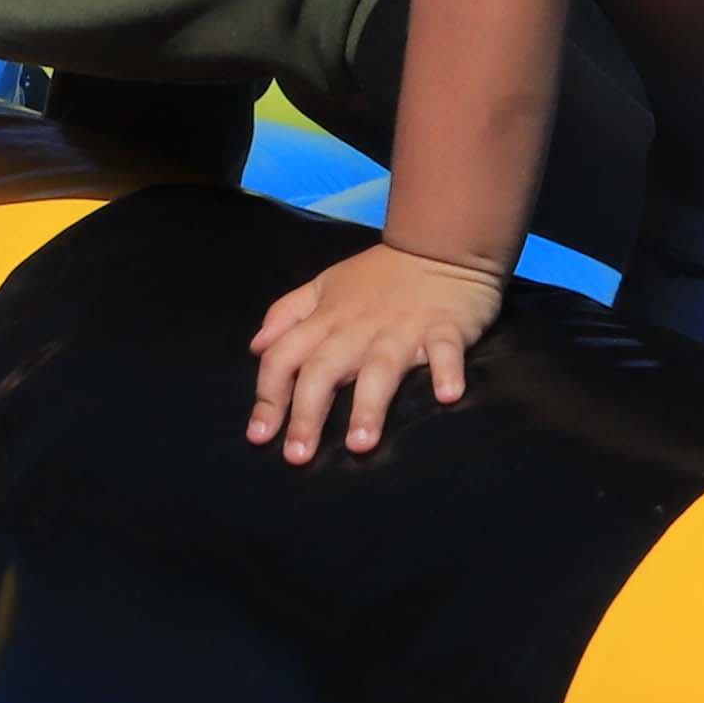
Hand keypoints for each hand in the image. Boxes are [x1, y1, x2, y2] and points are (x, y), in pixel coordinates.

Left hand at [246, 242, 504, 463]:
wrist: (438, 245)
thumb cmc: (378, 277)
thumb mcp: (323, 286)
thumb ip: (287, 314)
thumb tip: (256, 348)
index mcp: (326, 318)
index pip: (284, 356)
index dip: (269, 395)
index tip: (259, 435)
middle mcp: (357, 328)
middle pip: (323, 370)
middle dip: (307, 414)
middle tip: (296, 457)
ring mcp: (402, 329)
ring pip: (379, 368)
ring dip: (368, 405)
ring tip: (359, 444)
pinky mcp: (445, 328)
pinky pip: (444, 351)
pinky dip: (447, 371)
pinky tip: (447, 396)